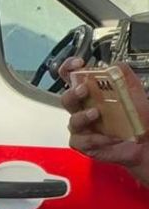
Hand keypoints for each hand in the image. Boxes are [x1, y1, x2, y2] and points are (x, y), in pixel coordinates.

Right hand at [60, 58, 148, 173]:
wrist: (144, 142)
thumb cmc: (137, 119)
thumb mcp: (134, 93)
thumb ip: (124, 76)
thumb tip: (115, 65)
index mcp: (91, 93)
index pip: (73, 77)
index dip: (69, 68)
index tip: (77, 64)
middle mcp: (82, 108)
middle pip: (67, 98)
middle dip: (73, 93)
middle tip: (84, 90)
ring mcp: (81, 127)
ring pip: (73, 120)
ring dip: (83, 116)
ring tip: (96, 114)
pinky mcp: (83, 143)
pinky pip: (83, 140)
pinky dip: (98, 138)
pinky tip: (112, 136)